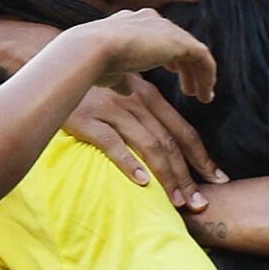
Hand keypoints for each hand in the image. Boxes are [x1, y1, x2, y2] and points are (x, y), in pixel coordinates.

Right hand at [66, 83, 221, 209]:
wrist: (51, 65)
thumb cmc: (88, 86)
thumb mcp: (122, 91)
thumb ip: (143, 112)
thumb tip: (164, 144)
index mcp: (148, 96)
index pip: (182, 130)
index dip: (201, 156)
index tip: (217, 178)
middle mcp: (135, 101)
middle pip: (170, 142)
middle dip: (188, 175)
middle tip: (200, 203)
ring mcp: (111, 109)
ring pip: (149, 145)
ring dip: (166, 175)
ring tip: (177, 202)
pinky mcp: (87, 118)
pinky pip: (112, 143)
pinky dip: (129, 163)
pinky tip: (142, 182)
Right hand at [75, 9, 216, 102]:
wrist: (92, 50)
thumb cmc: (93, 61)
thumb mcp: (109, 71)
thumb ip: (121, 77)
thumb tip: (126, 89)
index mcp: (133, 23)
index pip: (158, 36)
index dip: (169, 55)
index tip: (173, 71)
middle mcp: (151, 20)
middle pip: (178, 42)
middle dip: (186, 66)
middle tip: (190, 89)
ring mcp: (166, 28)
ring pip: (192, 50)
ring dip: (199, 74)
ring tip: (203, 96)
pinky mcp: (180, 40)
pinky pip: (202, 56)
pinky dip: (206, 75)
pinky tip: (205, 94)